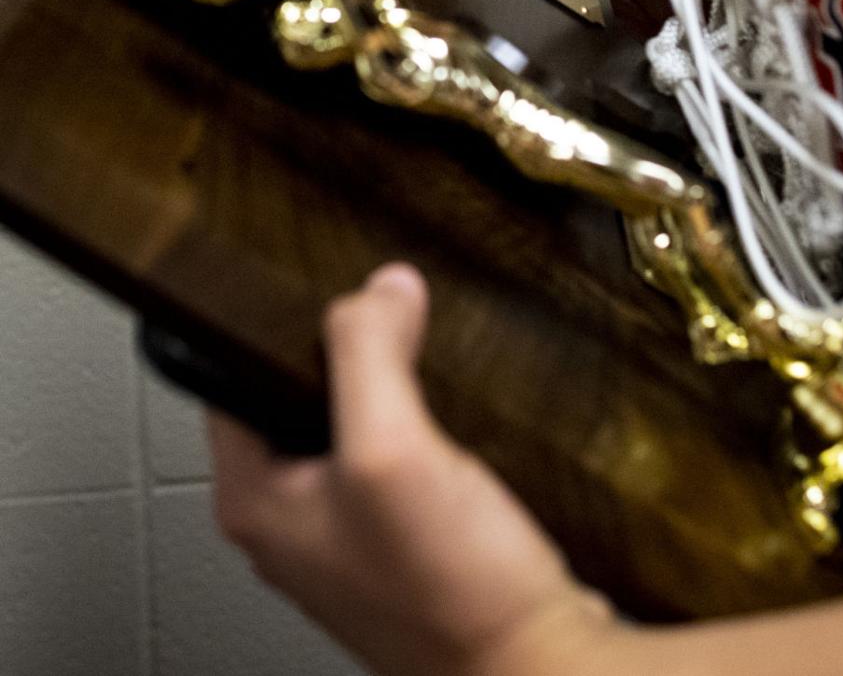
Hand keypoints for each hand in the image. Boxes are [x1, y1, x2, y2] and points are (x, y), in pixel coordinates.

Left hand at [208, 265, 616, 675]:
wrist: (532, 665)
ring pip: (353, 426)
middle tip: (391, 316)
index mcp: (257, 500)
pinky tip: (456, 422)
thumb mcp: (391, 448)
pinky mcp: (402, 546)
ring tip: (426, 360)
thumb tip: (379, 287)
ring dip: (390, 388)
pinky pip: (398, 461)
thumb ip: (370, 353)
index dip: (277, 323)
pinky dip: (424, 429)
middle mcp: (293, 522)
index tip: (325, 285)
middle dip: (346, 349)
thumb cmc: (450, 593)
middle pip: (299, 395)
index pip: (229, 376)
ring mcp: (348, 538)